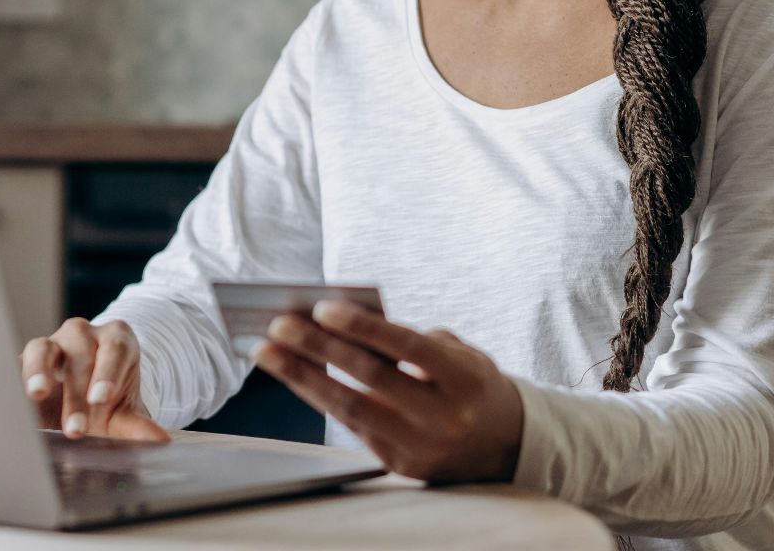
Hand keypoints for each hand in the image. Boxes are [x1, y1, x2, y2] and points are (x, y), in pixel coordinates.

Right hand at [20, 317, 170, 442]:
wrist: (81, 404)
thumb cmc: (106, 404)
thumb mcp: (124, 414)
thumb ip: (138, 426)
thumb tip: (161, 441)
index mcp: (116, 341)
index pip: (114, 350)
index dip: (107, 373)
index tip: (100, 400)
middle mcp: (83, 335)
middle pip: (80, 354)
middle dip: (77, 393)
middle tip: (75, 429)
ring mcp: (52, 344)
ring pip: (43, 348)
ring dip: (39, 371)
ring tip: (37, 394)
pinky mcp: (25, 360)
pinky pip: (17, 364)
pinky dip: (16, 380)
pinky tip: (13, 401)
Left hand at [253, 300, 522, 483]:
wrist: (506, 443)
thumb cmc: (471, 382)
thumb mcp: (459, 352)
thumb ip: (410, 341)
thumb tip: (343, 328)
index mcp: (465, 379)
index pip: (408, 348)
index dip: (364, 328)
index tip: (322, 308)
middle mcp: (444, 417)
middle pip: (370, 380)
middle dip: (318, 350)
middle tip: (278, 326)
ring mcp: (421, 446)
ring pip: (350, 410)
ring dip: (302, 378)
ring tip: (267, 353)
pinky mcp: (400, 465)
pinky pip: (352, 426)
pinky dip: (320, 398)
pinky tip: (295, 375)